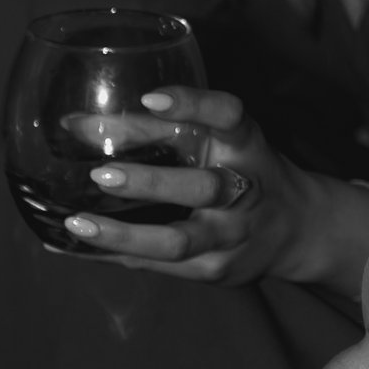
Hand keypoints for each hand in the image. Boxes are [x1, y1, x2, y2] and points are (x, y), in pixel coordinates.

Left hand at [60, 91, 368, 294]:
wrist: (296, 230)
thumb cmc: (239, 170)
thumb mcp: (213, 141)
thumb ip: (152, 131)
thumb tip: (75, 125)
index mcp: (246, 144)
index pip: (228, 116)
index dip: (193, 105)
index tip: (150, 98)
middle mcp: (245, 190)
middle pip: (203, 187)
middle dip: (151, 182)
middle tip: (101, 173)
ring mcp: (231, 236)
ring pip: (178, 241)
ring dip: (125, 235)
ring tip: (78, 224)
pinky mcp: (213, 271)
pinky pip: (157, 266)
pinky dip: (112, 256)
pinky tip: (72, 248)